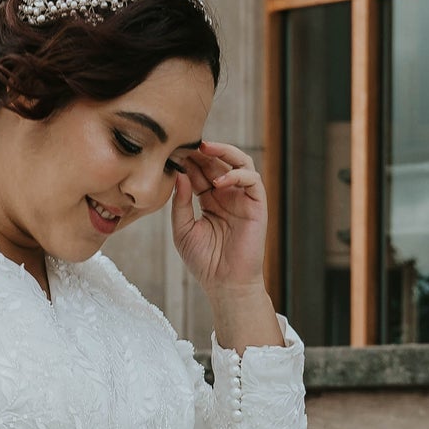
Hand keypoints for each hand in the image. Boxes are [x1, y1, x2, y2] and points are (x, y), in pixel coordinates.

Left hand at [169, 140, 266, 294]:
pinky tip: (219, 183)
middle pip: (217, 163)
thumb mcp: (183, 229)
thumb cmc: (204, 261)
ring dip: (223, 152)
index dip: (187, 160)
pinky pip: (252, 180)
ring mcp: (242, 198)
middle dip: (201, 152)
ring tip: (204, 149)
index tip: (171, 152)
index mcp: (209, 199)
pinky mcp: (257, 205)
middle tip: (185, 144)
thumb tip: (179, 174)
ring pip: (239, 162)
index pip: (199, 171)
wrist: (224, 284)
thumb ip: (181, 202)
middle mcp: (227, 195)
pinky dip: (237, 175)